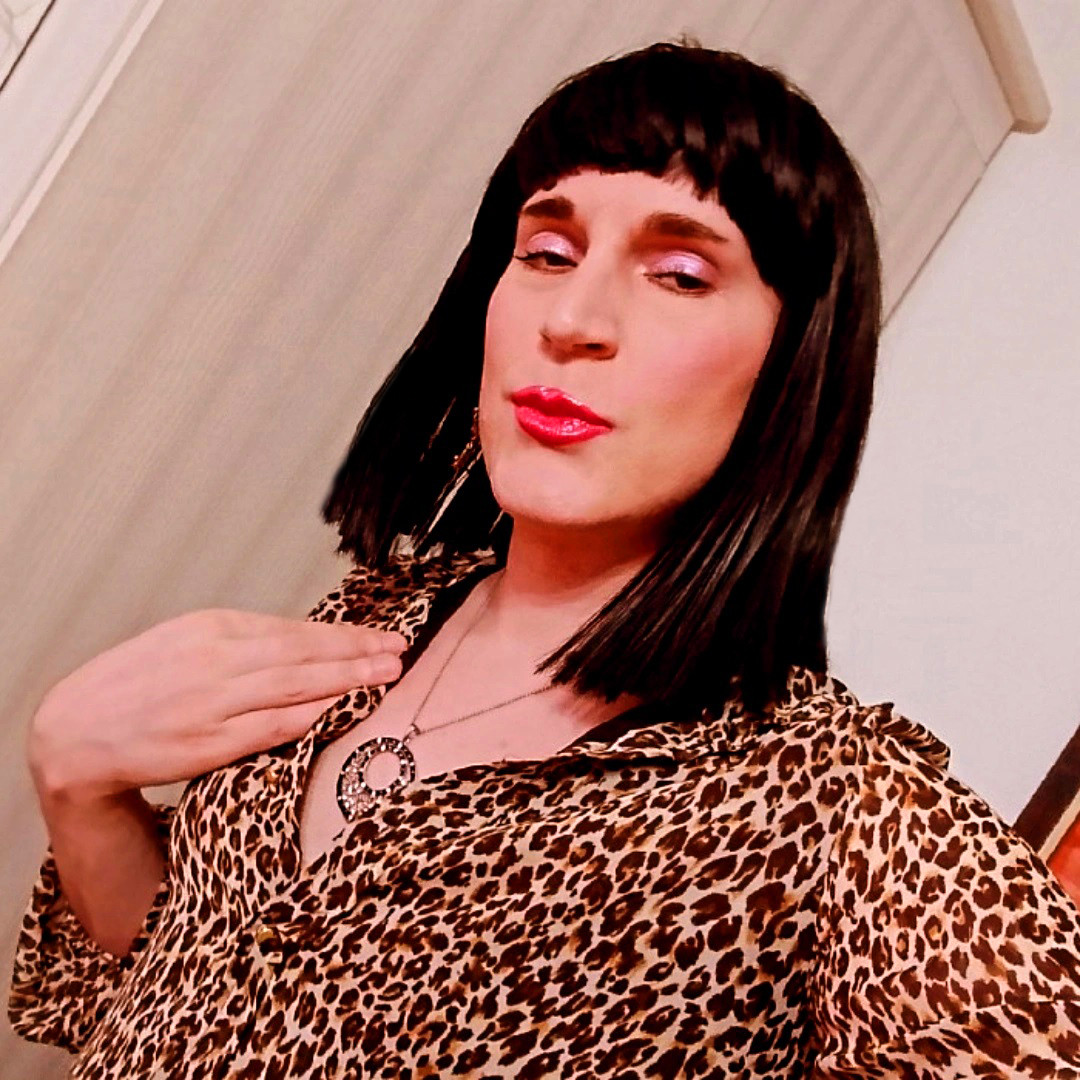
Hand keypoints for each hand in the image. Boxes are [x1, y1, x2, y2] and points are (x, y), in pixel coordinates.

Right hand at [28, 609, 406, 801]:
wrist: (77, 729)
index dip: (344, 635)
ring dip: (345, 680)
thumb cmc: (140, 683)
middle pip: (303, 654)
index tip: (381, 635)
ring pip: (295, 686)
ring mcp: (211, 702)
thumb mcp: (188, 641)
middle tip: (399, 652)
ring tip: (385, 675)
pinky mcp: (206, 743)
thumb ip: (244, 642)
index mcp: (211, 627)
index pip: (294, 630)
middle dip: (357, 653)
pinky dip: (310, 715)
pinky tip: (342, 707)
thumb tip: (308, 645)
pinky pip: (271, 726)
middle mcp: (214, 659)